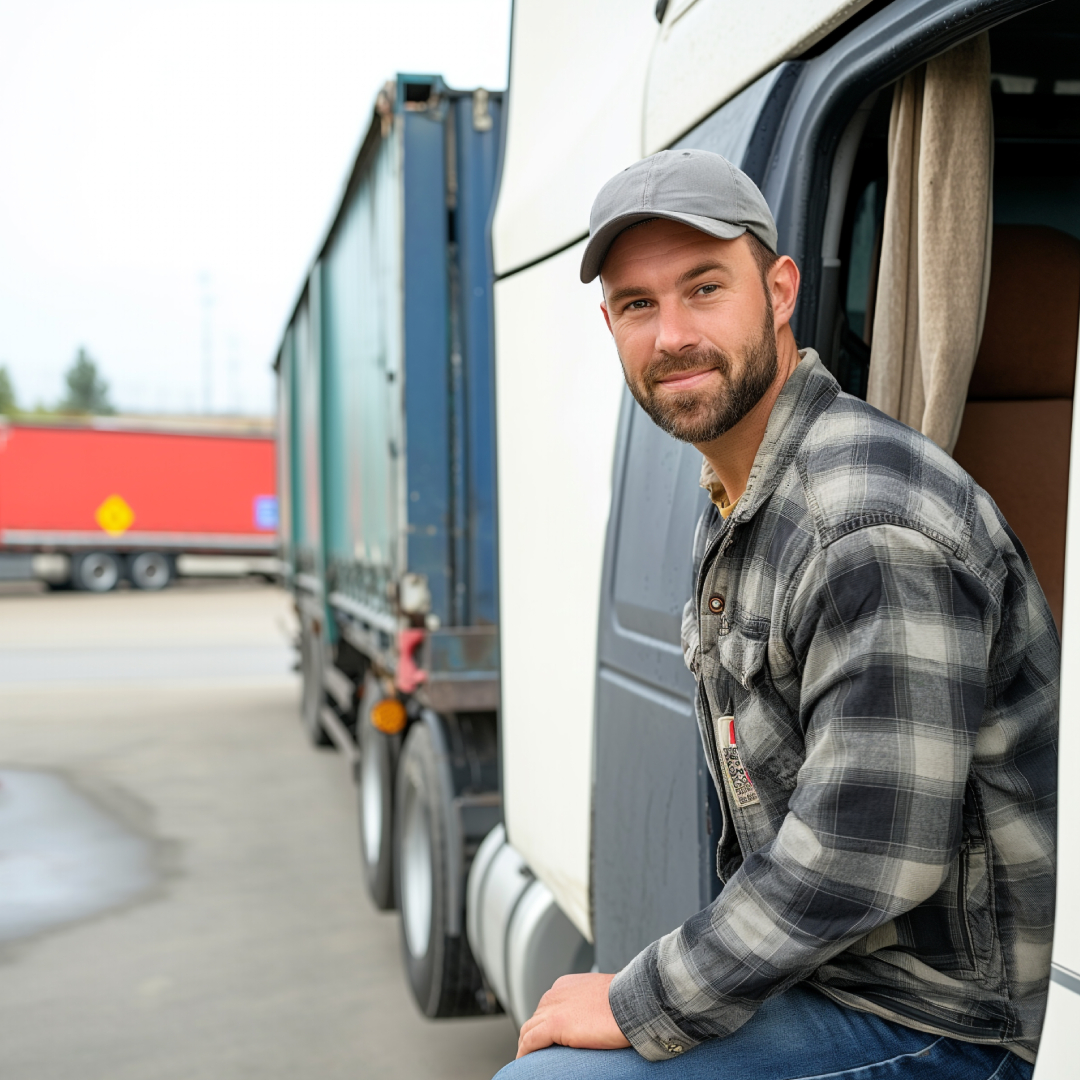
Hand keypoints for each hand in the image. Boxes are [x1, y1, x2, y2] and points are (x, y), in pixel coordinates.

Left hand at [516, 973, 630, 1057]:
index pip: (547, 1006)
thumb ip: (592, 1005)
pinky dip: (525, 1052)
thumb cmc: (627, 1000)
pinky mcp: (554, 1024)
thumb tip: (596, 1018)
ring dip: (526, 1045)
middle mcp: (556, 993)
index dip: (544, 1023)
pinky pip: (530, 1041)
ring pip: (529, 1029)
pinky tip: (524, 1061)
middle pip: (536, 1018)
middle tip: (535, 1052)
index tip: (547, 1037)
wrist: (633, 1001)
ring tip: (528, 1060)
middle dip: (533, 1034)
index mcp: (566, 985)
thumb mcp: (603, 998)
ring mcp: (554, 1008)